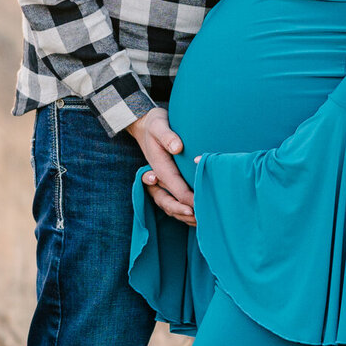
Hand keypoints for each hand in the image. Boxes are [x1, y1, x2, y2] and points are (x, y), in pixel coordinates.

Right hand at [128, 107, 195, 224]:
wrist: (144, 124)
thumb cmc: (155, 124)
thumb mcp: (159, 125)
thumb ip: (167, 135)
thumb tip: (178, 147)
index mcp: (158, 167)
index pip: (174, 187)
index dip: (187, 198)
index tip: (200, 205)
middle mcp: (158, 177)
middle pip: (168, 201)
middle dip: (183, 211)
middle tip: (200, 218)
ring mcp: (159, 181)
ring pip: (169, 204)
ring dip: (182, 215)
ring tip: (200, 222)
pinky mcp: (164, 181)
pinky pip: (171, 200)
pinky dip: (182, 209)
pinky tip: (196, 215)